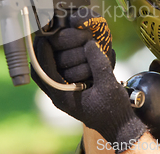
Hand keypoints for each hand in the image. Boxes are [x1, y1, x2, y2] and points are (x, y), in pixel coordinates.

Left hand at [31, 9, 145, 151]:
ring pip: (45, 70)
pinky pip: (56, 72)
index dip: (44, 50)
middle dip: (44, 49)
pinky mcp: (68, 90)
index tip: (48, 34)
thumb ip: (98, 64)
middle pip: (39, 69)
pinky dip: (59, 59)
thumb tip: (89, 42)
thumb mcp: (109, 85)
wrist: (120, 126)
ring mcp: (61, 93)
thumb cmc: (114, 110)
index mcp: (62, 97)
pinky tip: (68, 49)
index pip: (43, 69)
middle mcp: (58, 95)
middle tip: (52, 34)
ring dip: (50, 53)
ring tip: (58, 39)